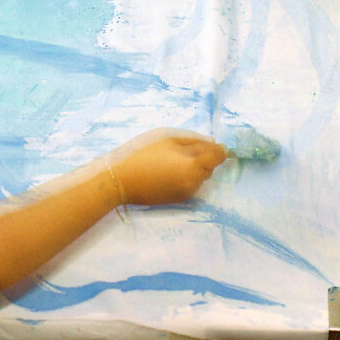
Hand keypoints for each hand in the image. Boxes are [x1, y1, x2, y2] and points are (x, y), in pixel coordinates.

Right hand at [109, 129, 226, 205]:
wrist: (120, 181)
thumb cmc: (143, 153)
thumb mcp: (168, 138)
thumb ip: (194, 140)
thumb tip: (213, 143)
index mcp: (194, 166)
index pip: (219, 156)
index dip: (216, 147)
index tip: (205, 142)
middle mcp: (195, 183)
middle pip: (210, 167)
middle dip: (202, 157)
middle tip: (178, 149)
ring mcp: (187, 194)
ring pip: (200, 177)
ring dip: (193, 168)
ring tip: (170, 160)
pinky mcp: (179, 200)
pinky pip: (190, 185)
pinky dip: (185, 177)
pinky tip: (166, 172)